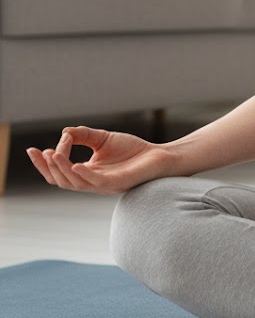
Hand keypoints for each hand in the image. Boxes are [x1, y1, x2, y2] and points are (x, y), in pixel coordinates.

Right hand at [26, 126, 171, 194]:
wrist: (159, 156)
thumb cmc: (133, 150)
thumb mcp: (103, 139)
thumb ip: (84, 135)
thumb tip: (64, 132)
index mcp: (87, 174)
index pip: (59, 173)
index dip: (43, 164)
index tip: (32, 149)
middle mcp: (92, 183)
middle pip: (62, 181)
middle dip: (49, 168)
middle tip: (42, 152)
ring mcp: (104, 185)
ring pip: (76, 183)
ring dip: (63, 170)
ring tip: (53, 155)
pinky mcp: (118, 183)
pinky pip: (97, 182)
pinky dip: (85, 174)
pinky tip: (76, 164)